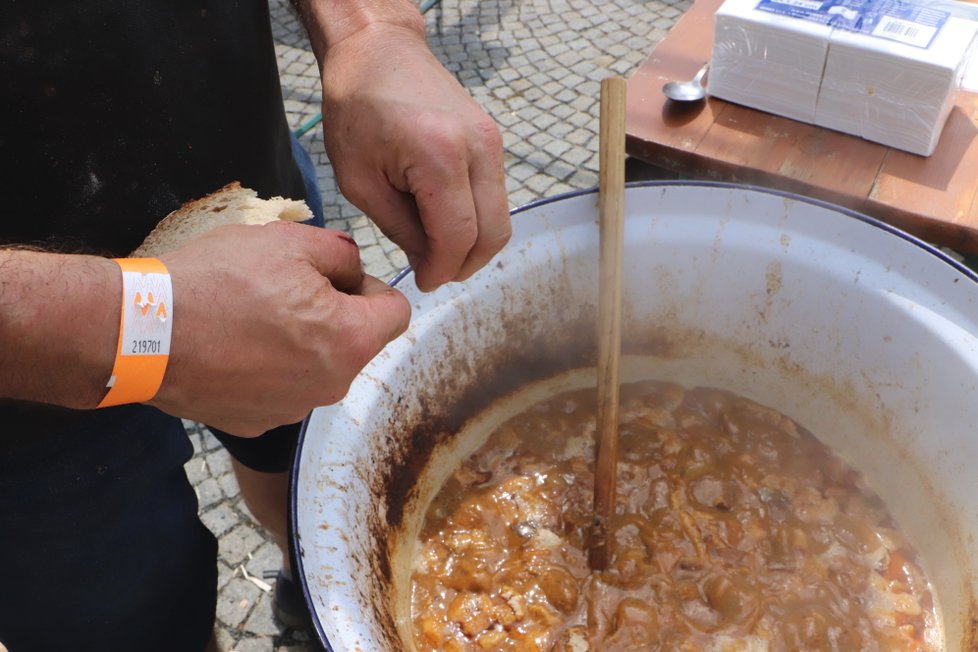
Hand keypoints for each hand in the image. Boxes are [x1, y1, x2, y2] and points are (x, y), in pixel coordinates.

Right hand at [152, 221, 409, 435]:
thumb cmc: (218, 281)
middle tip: (287, 288)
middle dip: (335, 313)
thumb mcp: (290, 241)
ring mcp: (295, 409)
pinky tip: (235, 345)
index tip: (338, 276)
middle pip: (357, 341)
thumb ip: (342, 253)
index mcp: (350, 341)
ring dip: (302, 341)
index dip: (371, 286)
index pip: (397, 312)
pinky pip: (283, 387)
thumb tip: (355, 268)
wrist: (143, 333)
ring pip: (320, 365)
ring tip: (254, 315)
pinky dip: (269, 366)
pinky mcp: (259, 421)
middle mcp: (332, 385)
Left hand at [319, 23, 510, 290]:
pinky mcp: (494, 141)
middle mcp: (479, 150)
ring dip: (474, 245)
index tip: (425, 284)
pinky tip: (444, 222)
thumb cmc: (357, 107)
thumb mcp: (360, 180)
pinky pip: (496, 197)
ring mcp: (493, 143)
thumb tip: (428, 264)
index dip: (443, 270)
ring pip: (501, 219)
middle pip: (493, 234)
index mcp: (440, 157)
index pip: (459, 237)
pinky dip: (477, 220)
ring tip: (437, 251)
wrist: (378, 51)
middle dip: (465, 265)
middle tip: (434, 274)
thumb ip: (399, 229)